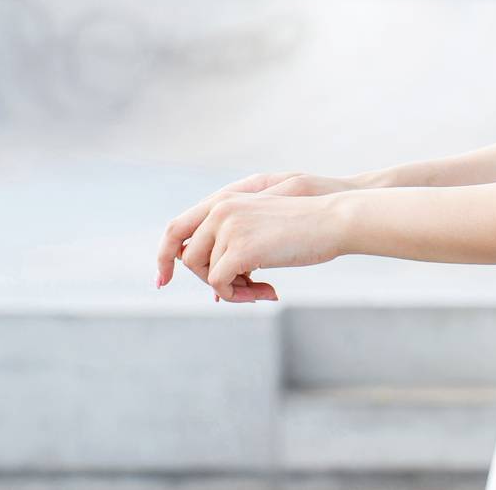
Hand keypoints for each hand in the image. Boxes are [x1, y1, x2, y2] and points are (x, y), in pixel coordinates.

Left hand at [156, 171, 360, 300]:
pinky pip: (220, 284)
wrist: (334, 219)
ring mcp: (229, 227)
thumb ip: (235, 242)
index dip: (165, 256)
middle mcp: (221, 210)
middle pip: (188, 258)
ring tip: (261, 290)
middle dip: (212, 281)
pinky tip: (269, 292)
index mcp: (225, 201)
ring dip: (231, 291)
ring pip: (205, 274)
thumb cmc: (306, 227)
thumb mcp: (263, 226)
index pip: (176, 228)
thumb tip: (214, 284)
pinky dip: (240, 295)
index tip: (162, 281)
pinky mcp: (239, 249)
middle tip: (248, 290)